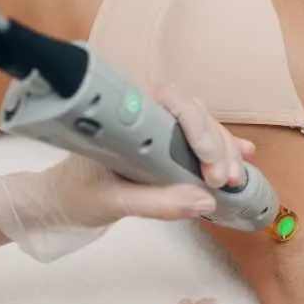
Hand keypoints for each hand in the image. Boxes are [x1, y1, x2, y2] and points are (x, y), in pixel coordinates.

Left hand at [0, 85, 254, 261]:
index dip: (198, 128)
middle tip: (224, 181)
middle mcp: (147, 117)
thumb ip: (157, 203)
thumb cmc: (76, 194)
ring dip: (225, 150)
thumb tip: (207, 201)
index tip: (208, 166)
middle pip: (195, 114)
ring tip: (235, 180)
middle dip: (217, 145)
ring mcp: (159, 132)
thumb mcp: (113, 203)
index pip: (172, 100)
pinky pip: (200, 142)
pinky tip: (245, 155)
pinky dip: (224, 148)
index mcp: (129, 117)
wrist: (57, 200)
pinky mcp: (166, 149)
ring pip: (203, 127)